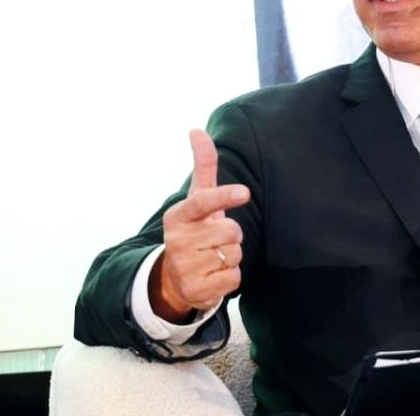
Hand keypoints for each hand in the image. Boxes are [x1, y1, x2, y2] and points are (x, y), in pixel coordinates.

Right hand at [150, 129, 248, 322]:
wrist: (174, 278)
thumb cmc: (195, 229)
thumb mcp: (197, 200)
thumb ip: (202, 166)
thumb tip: (196, 130)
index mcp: (178, 216)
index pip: (204, 202)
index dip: (225, 196)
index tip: (245, 192)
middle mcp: (177, 240)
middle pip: (231, 231)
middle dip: (232, 235)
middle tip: (215, 239)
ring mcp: (184, 267)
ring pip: (234, 254)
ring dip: (231, 256)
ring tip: (213, 257)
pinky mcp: (195, 290)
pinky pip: (234, 277)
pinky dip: (230, 277)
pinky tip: (214, 275)